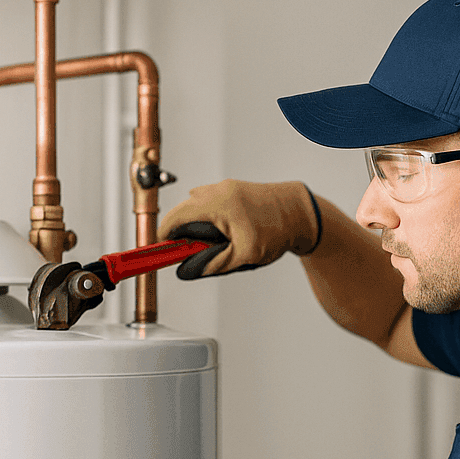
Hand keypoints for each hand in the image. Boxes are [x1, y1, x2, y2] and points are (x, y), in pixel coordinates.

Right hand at [158, 179, 321, 278]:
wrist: (300, 212)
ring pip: (196, 210)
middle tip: (194, 255)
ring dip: (198, 228)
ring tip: (218, 245)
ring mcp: (223, 188)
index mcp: (216, 203)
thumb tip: (187, 270)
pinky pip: (209, 206)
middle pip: (183, 214)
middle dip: (184, 236)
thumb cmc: (277, 229)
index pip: (174, 219)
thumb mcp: (243, 255)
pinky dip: (210, 221)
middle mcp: (216, 191)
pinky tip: (227, 235)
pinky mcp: (230, 190)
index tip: (159, 253)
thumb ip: (212, 263)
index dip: (163, 238)